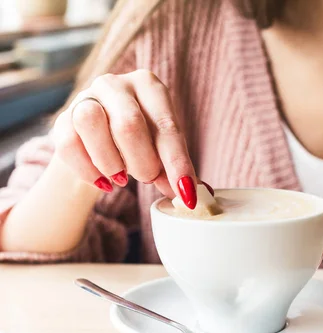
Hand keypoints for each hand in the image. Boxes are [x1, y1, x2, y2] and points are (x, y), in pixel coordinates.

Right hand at [53, 70, 197, 208]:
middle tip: (148, 179)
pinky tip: (103, 182)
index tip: (186, 194)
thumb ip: (178, 170)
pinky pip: (69, 144)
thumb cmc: (140, 143)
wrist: (99, 142)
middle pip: (128, 124)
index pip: (167, 127)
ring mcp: (85, 97)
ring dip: (111, 162)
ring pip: (92, 123)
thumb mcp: (163, 151)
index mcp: (150, 86)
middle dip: (142, 163)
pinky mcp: (61, 119)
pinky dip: (88, 171)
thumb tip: (197, 195)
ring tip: (122, 179)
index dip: (177, 164)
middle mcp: (116, 84)